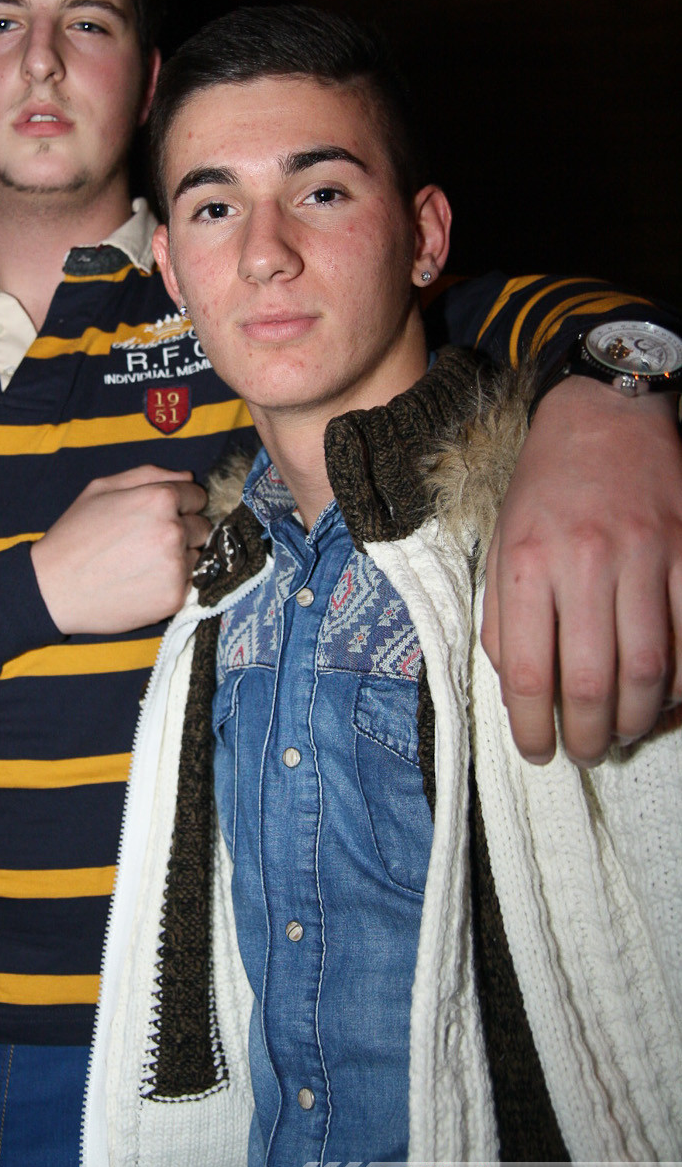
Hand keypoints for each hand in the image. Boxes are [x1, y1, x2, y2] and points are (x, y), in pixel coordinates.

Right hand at [31, 466, 209, 635]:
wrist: (53, 588)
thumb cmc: (75, 534)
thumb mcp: (102, 489)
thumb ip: (149, 475)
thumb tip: (188, 476)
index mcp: (160, 498)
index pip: (197, 496)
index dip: (179, 505)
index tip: (157, 517)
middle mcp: (174, 530)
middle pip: (202, 527)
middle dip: (183, 531)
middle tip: (148, 543)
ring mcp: (176, 566)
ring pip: (198, 557)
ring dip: (180, 559)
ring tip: (144, 564)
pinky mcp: (174, 597)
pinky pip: (191, 585)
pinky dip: (174, 584)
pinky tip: (145, 582)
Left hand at [482, 378, 681, 765]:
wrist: (605, 413)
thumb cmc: (545, 485)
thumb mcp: (502, 541)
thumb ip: (503, 615)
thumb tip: (517, 688)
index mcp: (526, 562)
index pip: (527, 673)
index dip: (532, 729)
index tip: (537, 751)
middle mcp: (584, 561)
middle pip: (591, 683)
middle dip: (588, 737)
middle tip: (585, 753)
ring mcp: (644, 555)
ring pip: (650, 669)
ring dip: (638, 720)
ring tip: (624, 733)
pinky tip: (667, 696)